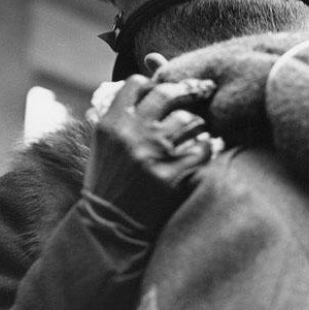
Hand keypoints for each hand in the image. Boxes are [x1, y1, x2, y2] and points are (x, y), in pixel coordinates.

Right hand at [83, 75, 216, 231]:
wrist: (110, 226)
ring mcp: (152, 154)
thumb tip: (126, 89)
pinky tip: (203, 150)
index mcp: (111, 123)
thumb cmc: (108, 183)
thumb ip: (113, 116)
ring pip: (189, 120)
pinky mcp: (171, 175)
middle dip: (187, 90)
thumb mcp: (102, 146)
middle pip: (166, 94)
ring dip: (198, 123)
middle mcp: (131, 133)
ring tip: (198, 130)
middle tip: (201, 91)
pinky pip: (202, 148)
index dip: (153, 82)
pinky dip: (206, 147)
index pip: (136, 84)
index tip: (164, 88)